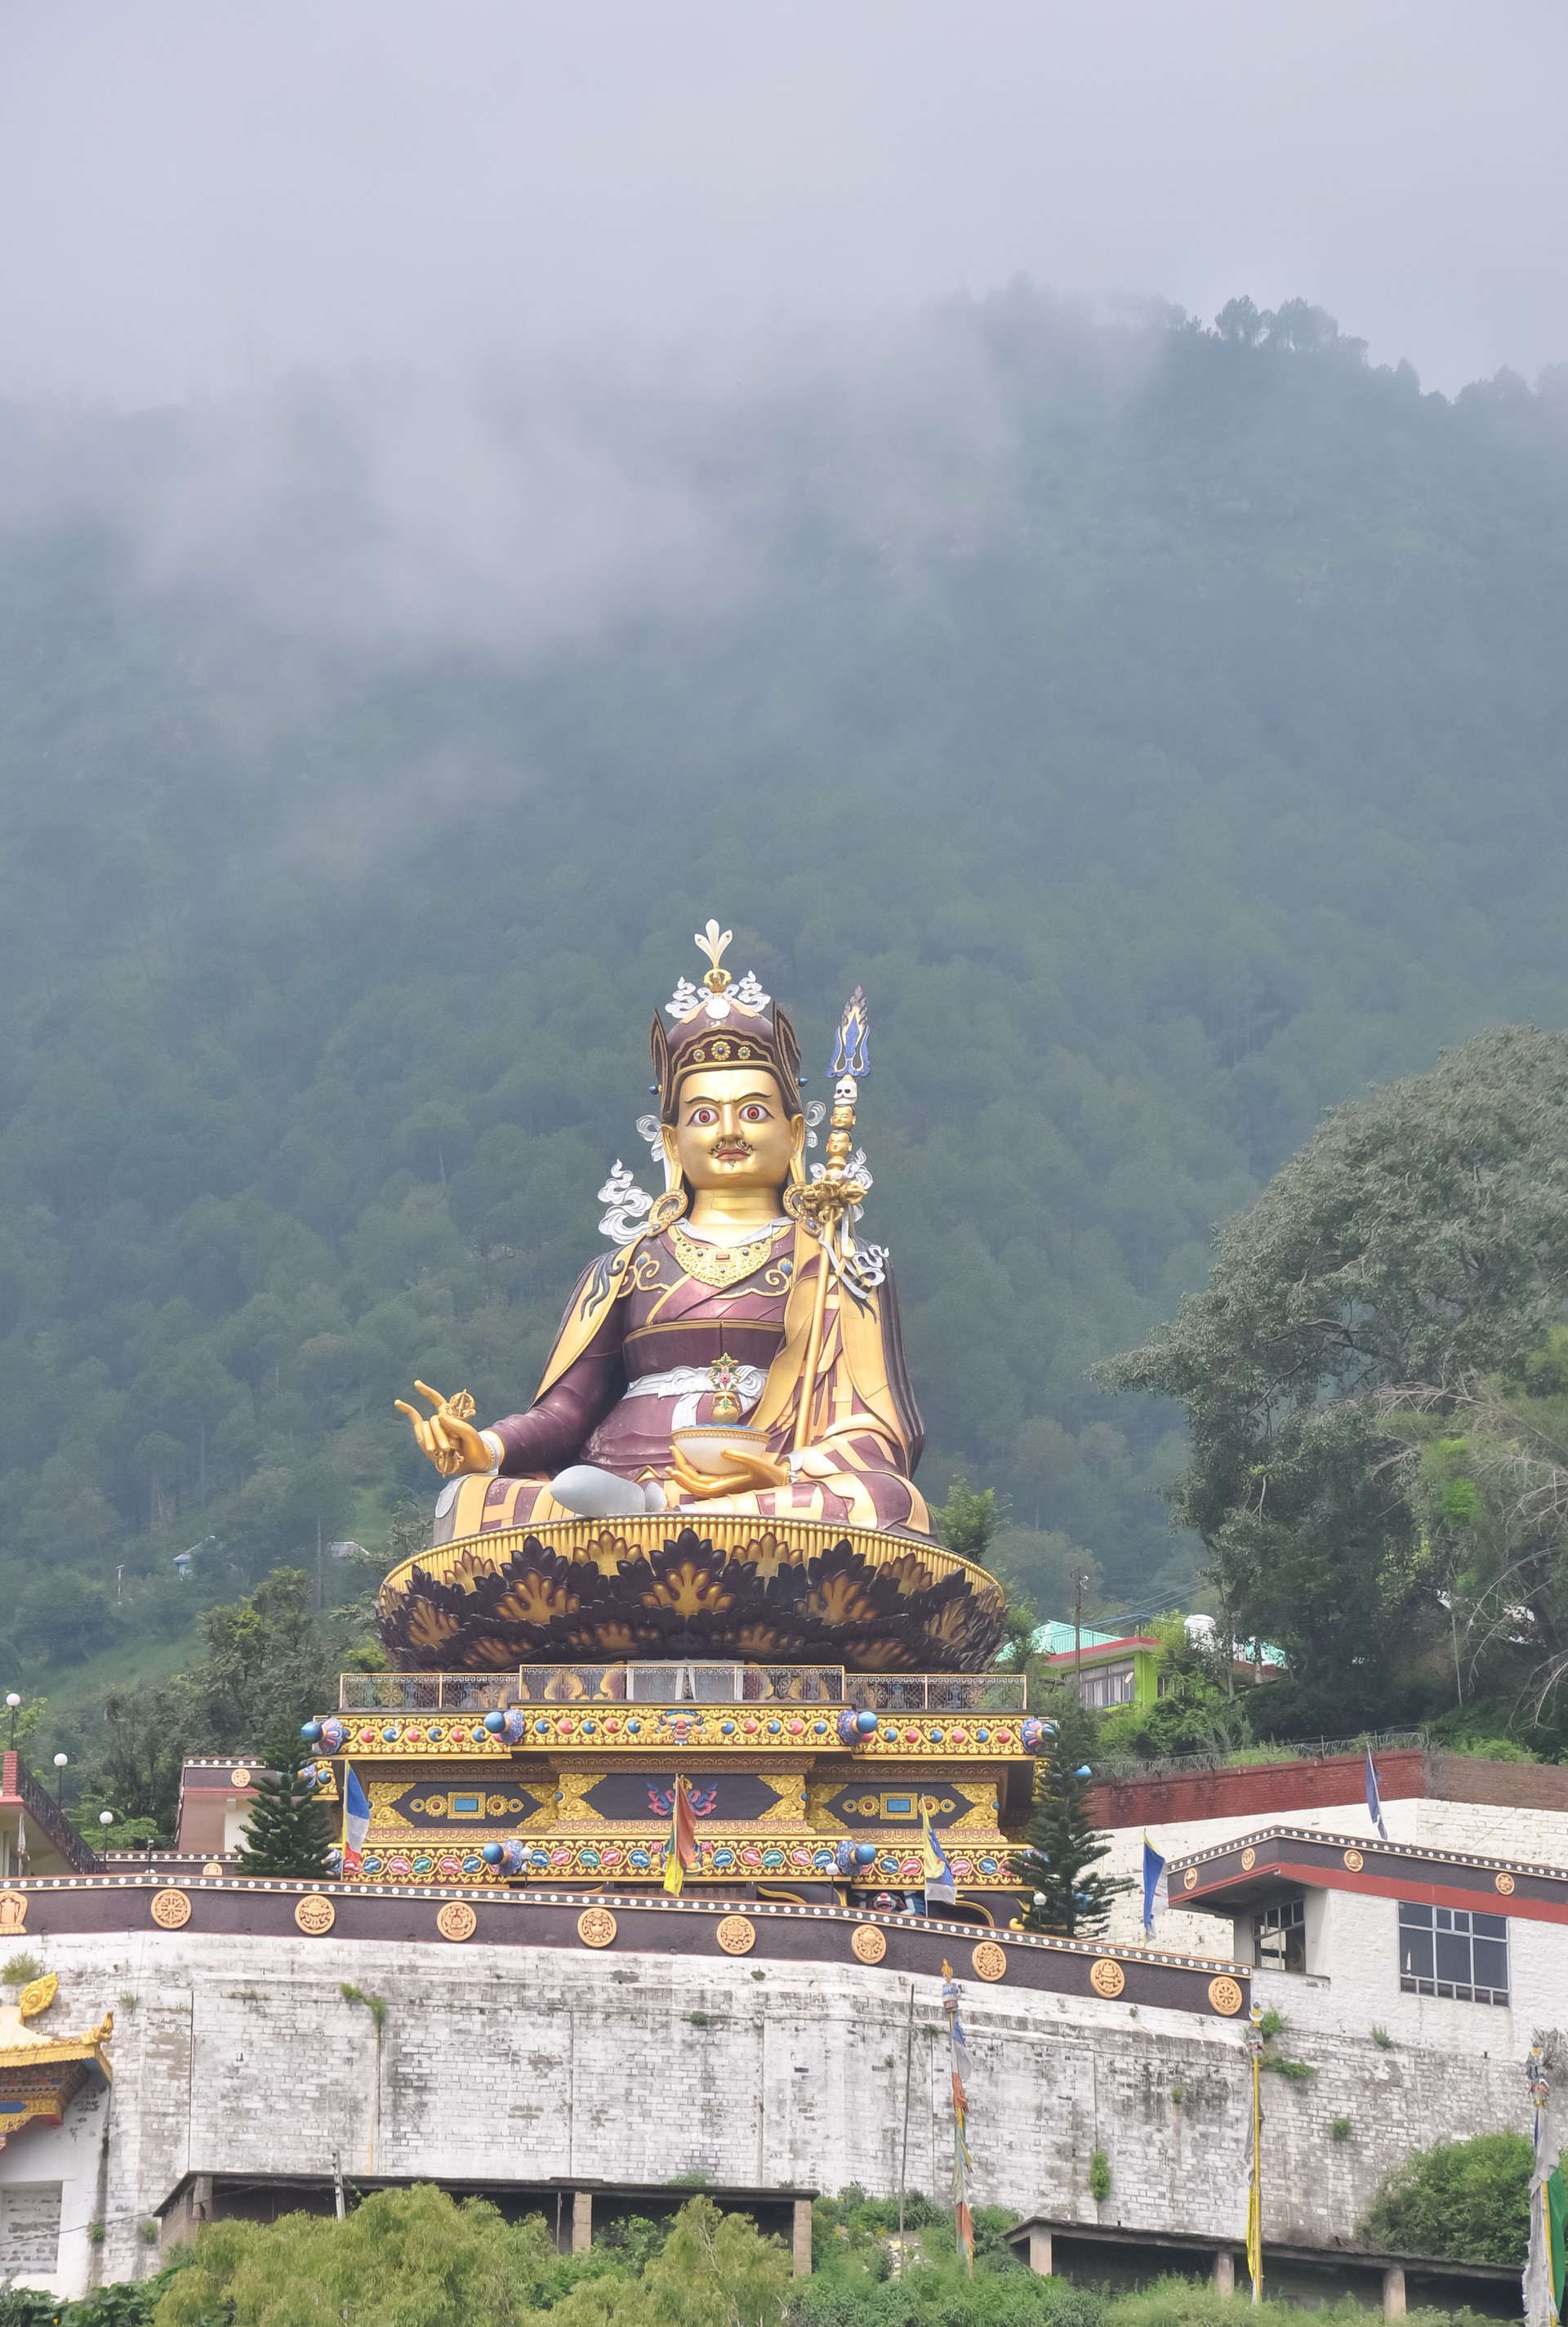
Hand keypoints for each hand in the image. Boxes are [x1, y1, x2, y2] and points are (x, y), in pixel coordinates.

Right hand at [394, 1381, 493, 1477]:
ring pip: (426, 1428)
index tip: (416, 1384)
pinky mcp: (425, 1442)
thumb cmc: (474, 1448)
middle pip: (434, 1420)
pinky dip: (413, 1421)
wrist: (471, 1466)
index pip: (438, 1402)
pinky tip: (399, 1404)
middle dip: (440, 1434)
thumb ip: (457, 1424)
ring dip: (431, 1439)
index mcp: (452, 1417)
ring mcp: (432, 1433)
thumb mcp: (470, 1435)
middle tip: (448, 1448)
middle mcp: (440, 1423)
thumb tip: (438, 1413)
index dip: (427, 1393)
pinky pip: (419, 1431)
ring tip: (443, 1451)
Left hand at [669, 1444, 790, 1500]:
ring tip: (674, 1460)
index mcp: (725, 1488)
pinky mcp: (725, 1481)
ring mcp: (722, 1486)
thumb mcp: (756, 1463)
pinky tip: (689, 1464)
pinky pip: (704, 1479)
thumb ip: (739, 1457)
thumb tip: (721, 1450)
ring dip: (684, 1472)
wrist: (780, 1481)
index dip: (684, 1476)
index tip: (674, 1463)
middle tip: (672, 1449)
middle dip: (680, 1469)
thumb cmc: (769, 1474)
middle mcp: (720, 1489)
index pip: (697, 1485)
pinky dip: (694, 1473)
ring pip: (697, 1483)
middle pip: (693, 1484)